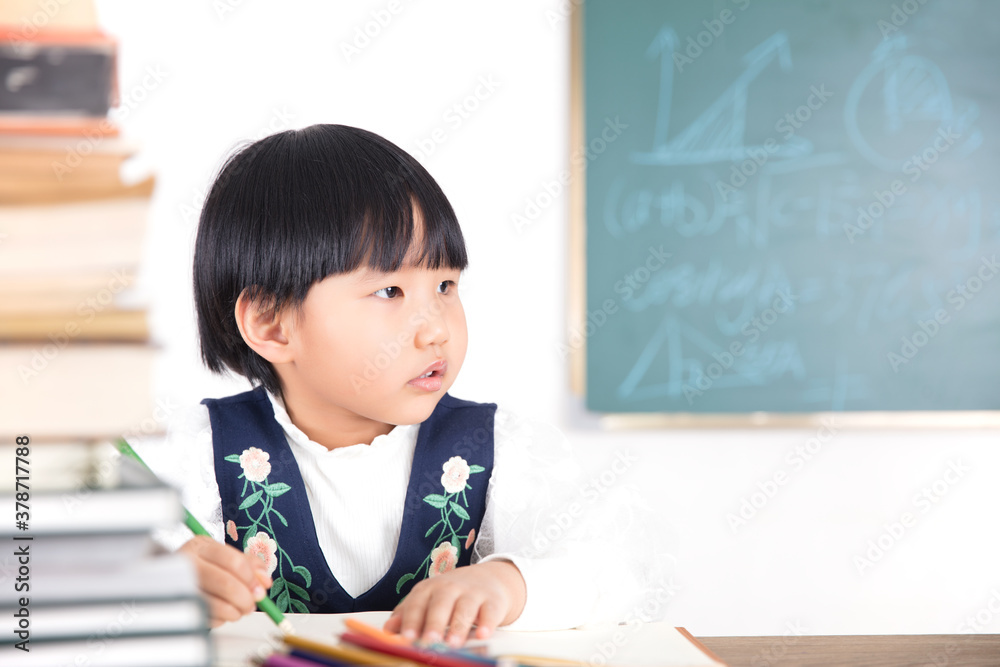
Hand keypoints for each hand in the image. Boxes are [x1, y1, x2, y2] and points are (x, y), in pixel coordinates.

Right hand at [178, 535, 272, 627]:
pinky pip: (205, 617)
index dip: (251, 579)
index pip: (234, 562)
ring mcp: (179, 585)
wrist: (172, 574)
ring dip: (234, 611)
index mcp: (202, 546)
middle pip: (225, 583)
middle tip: (251, 604)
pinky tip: (222, 613)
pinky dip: (220, 619)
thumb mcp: (225, 555)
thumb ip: (250, 565)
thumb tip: (264, 582)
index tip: (259, 589)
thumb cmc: (205, 564)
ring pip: (214, 603)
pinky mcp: (177, 605)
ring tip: (239, 611)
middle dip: (245, 598)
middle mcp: (187, 563)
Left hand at [383, 560, 525, 646]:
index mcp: (429, 589)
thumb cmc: (450, 595)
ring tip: (453, 644)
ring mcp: (472, 593)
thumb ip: (408, 614)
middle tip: (428, 642)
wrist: (487, 579)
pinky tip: (482, 635)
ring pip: (465, 609)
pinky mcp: (493, 601)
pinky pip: (490, 612)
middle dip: (434, 623)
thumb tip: (388, 631)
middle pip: (440, 604)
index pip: (417, 603)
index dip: (412, 620)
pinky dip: (487, 624)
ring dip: (458, 627)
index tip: (407, 637)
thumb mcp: (427, 599)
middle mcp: (450, 588)